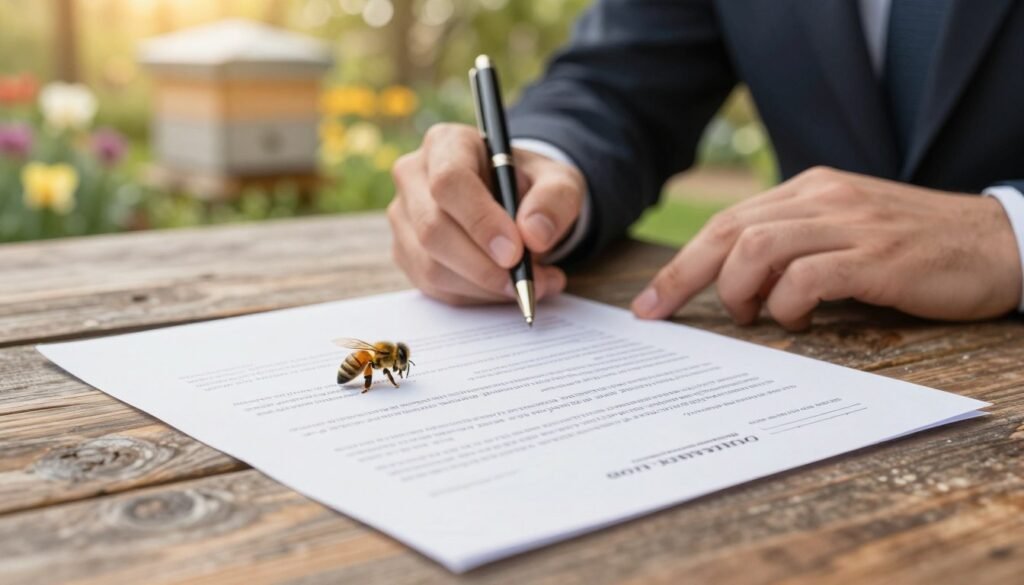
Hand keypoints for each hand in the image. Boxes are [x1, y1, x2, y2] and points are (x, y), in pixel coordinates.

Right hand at [389, 123, 585, 304]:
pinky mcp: (405, 253)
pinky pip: (435, 287)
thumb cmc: (531, 186)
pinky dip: (476, 296)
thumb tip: (534, 235)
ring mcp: (404, 218)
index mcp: (446, 144)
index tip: (515, 252)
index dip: (480, 221)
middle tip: (527, 281)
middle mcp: (413, 176)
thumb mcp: (558, 181)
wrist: (513, 201)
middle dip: (483, 266)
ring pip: (431, 266)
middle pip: (433, 230)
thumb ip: (555, 200)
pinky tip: (506, 288)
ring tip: (532, 284)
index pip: (449, 182)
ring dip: (485, 287)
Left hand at [631, 167, 1021, 329]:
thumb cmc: (912, 247)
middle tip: (659, 312)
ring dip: (738, 291)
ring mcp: (851, 223)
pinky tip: (796, 320)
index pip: (728, 220)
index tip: (651, 302)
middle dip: (683, 275)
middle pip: (729, 230)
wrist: (996, 242)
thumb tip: (735, 286)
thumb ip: (794, 246)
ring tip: (750, 317)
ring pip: (758, 248)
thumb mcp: (844, 231)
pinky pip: (808, 276)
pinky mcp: (877, 255)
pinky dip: (787, 303)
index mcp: (809, 189)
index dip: (682, 262)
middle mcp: (823, 198)